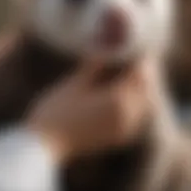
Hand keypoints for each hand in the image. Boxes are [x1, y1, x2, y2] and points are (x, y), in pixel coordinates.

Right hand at [26, 58, 153, 163]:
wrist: (45, 144)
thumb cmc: (56, 110)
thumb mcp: (76, 83)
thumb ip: (95, 66)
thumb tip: (106, 49)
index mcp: (118, 101)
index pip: (139, 74)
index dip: (139, 58)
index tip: (136, 47)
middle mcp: (127, 117)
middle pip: (145, 89)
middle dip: (142, 72)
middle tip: (133, 56)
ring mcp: (124, 130)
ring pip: (142, 103)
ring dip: (138, 86)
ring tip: (127, 71)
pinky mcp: (117, 137)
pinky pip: (135, 115)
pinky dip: (133, 100)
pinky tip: (121, 91)